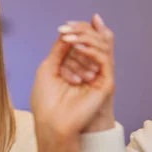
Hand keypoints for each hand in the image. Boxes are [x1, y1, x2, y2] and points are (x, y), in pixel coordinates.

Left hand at [30, 14, 113, 151]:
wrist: (52, 124)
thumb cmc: (46, 100)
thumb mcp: (49, 69)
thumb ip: (60, 49)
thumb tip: (66, 31)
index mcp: (75, 66)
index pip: (82, 41)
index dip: (75, 31)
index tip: (62, 27)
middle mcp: (89, 69)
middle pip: (94, 41)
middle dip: (80, 32)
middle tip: (66, 31)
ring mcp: (98, 76)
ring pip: (100, 47)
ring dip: (84, 39)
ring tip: (69, 40)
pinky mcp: (105, 83)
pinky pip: (104, 60)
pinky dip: (91, 50)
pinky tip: (77, 48)